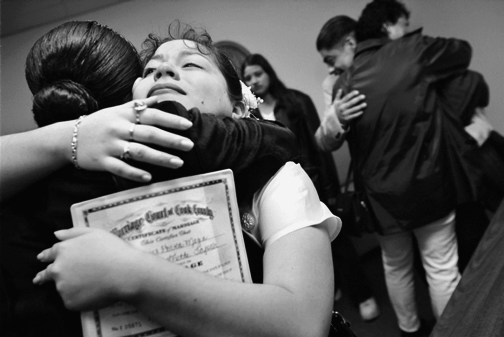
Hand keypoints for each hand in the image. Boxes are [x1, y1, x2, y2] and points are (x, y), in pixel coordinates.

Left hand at [33, 228, 141, 310]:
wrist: (125, 273)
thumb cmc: (113, 250)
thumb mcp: (95, 233)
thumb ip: (72, 233)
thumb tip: (55, 234)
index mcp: (64, 250)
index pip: (49, 253)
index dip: (46, 256)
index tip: (41, 259)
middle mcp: (58, 268)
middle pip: (48, 273)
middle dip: (44, 275)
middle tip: (40, 279)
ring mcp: (63, 287)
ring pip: (63, 288)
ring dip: (70, 286)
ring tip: (91, 283)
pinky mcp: (69, 302)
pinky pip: (72, 300)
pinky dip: (80, 298)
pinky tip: (94, 292)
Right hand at [75, 97, 194, 181]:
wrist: (67, 137)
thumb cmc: (100, 123)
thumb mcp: (117, 110)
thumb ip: (138, 105)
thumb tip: (159, 98)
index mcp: (125, 115)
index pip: (152, 115)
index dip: (170, 120)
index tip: (188, 125)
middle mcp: (119, 128)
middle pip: (149, 134)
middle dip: (171, 140)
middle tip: (190, 145)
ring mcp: (110, 145)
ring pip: (138, 152)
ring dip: (160, 158)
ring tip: (178, 163)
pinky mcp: (102, 161)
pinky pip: (120, 168)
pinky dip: (134, 173)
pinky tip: (149, 178)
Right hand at [331, 90, 366, 127]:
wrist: (333, 119)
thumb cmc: (336, 108)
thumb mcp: (335, 102)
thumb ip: (338, 95)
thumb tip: (340, 89)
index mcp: (340, 103)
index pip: (346, 97)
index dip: (352, 94)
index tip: (357, 92)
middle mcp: (342, 108)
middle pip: (351, 103)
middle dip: (357, 99)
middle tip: (363, 96)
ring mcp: (345, 113)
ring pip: (353, 109)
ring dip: (359, 107)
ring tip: (365, 104)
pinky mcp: (347, 118)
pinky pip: (353, 116)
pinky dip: (358, 114)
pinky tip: (362, 111)